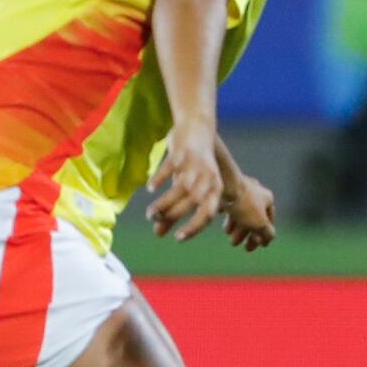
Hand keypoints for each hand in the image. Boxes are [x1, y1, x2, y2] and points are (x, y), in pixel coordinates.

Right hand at [146, 121, 224, 240]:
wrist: (197, 129)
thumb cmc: (192, 166)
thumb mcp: (187, 189)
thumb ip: (174, 211)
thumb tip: (158, 233)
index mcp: (216, 188)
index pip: (208, 213)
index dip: (195, 227)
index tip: (179, 238)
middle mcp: (208, 178)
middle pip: (192, 202)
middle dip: (174, 215)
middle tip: (156, 222)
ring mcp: (195, 164)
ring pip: (181, 189)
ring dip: (165, 203)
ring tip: (150, 213)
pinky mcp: (182, 152)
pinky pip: (170, 168)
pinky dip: (160, 178)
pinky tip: (151, 188)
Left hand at [223, 173, 277, 252]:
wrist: (224, 185)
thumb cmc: (244, 206)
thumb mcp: (260, 225)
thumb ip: (267, 234)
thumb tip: (268, 240)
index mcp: (267, 198)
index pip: (268, 221)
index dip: (262, 236)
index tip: (253, 247)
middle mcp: (256, 191)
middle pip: (253, 217)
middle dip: (244, 233)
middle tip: (234, 244)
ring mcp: (241, 188)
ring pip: (239, 210)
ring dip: (234, 224)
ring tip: (227, 233)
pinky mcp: (226, 186)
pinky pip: (228, 202)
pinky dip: (226, 211)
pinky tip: (219, 217)